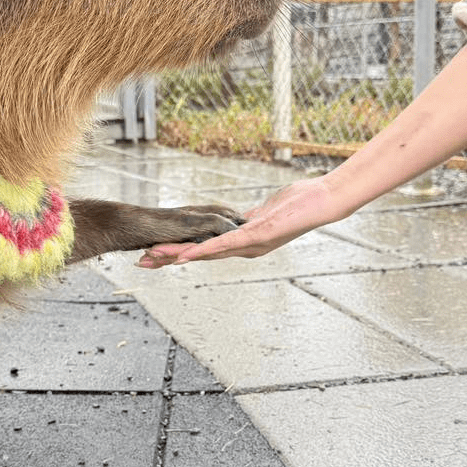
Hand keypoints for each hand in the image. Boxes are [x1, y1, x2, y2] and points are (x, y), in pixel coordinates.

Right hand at [136, 177, 338, 267]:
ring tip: (155, 258)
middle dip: (171, 259)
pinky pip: (225, 245)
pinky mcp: (256, 236)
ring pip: (207, 253)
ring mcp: (250, 245)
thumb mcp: (267, 213)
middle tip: (143, 263)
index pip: (206, 249)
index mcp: (245, 243)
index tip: (155, 253)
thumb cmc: (298, 204)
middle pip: (201, 256)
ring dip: (180, 256)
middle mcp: (245, 249)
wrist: (323, 202)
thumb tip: (241, 219)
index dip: (180, 253)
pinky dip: (203, 250)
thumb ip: (249, 219)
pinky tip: (186, 255)